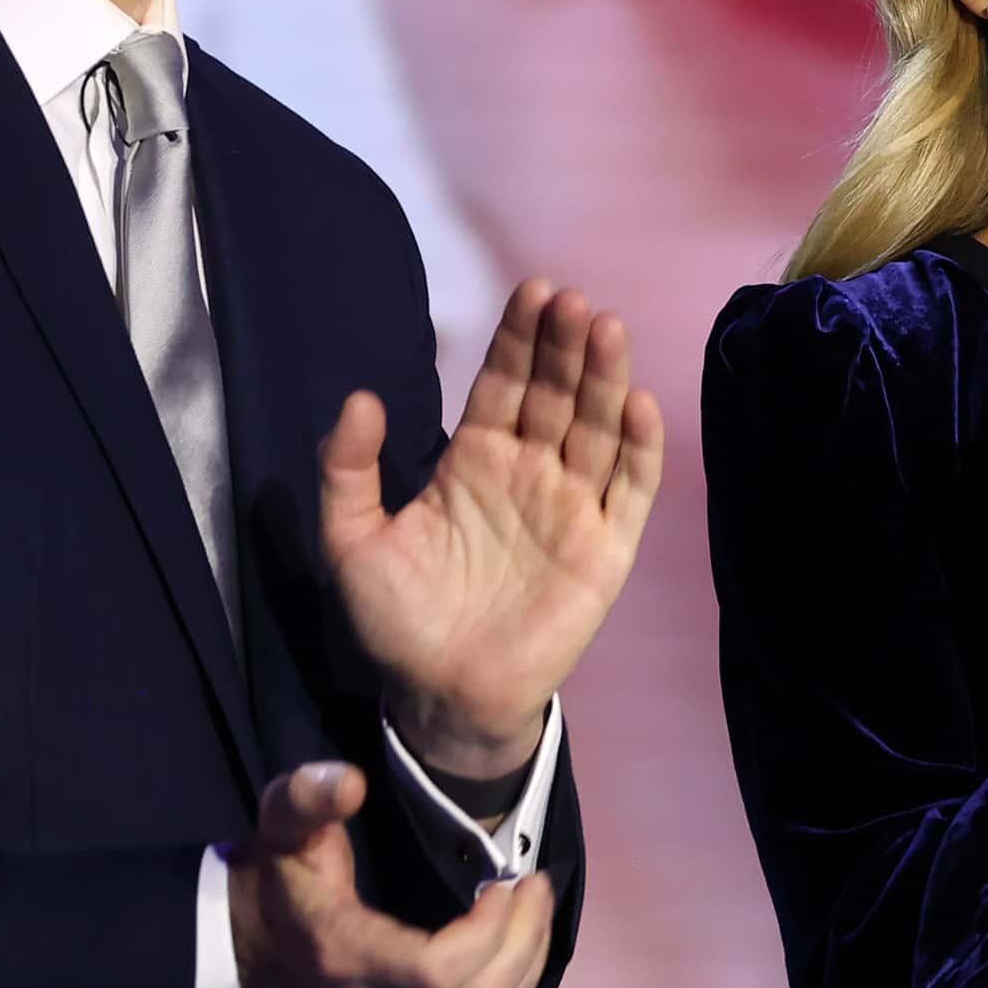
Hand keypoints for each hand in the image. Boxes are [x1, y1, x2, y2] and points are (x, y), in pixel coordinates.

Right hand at [225, 762, 557, 987]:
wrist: (267, 940)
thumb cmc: (287, 875)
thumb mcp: (283, 822)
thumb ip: (308, 796)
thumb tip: (350, 782)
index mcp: (343, 958)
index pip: (435, 971)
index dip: (487, 932)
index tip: (506, 881)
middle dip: (524, 942)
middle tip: (537, 888)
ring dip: (529, 970)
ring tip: (536, 914)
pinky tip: (522, 960)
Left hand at [325, 281, 666, 777]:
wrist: (441, 696)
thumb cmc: (398, 620)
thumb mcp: (351, 542)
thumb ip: (348, 471)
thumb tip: (361, 398)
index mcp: (473, 461)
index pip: (503, 385)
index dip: (519, 340)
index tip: (533, 291)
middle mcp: (528, 473)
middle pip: (555, 396)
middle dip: (564, 347)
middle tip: (572, 300)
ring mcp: (570, 509)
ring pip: (595, 431)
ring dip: (604, 380)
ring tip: (607, 329)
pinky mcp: (603, 551)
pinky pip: (628, 493)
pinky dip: (639, 450)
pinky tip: (640, 405)